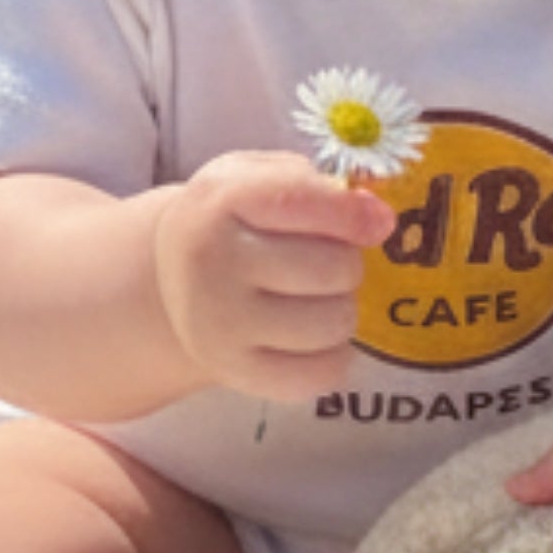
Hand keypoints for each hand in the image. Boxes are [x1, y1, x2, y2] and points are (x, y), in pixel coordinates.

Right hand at [150, 155, 394, 399]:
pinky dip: (334, 356)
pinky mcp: (236, 373)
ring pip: (335, 322)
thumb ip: (316, 186)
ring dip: (341, 308)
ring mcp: (221, 325)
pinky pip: (323, 374)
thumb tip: (378, 220)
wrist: (172, 278)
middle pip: (333, 267)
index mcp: (220, 201)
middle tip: (324, 261)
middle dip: (346, 262)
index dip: (352, 213)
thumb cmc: (232, 220)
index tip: (379, 223)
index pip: (300, 200)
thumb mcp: (255, 177)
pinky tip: (312, 337)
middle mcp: (213, 264)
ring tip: (314, 297)